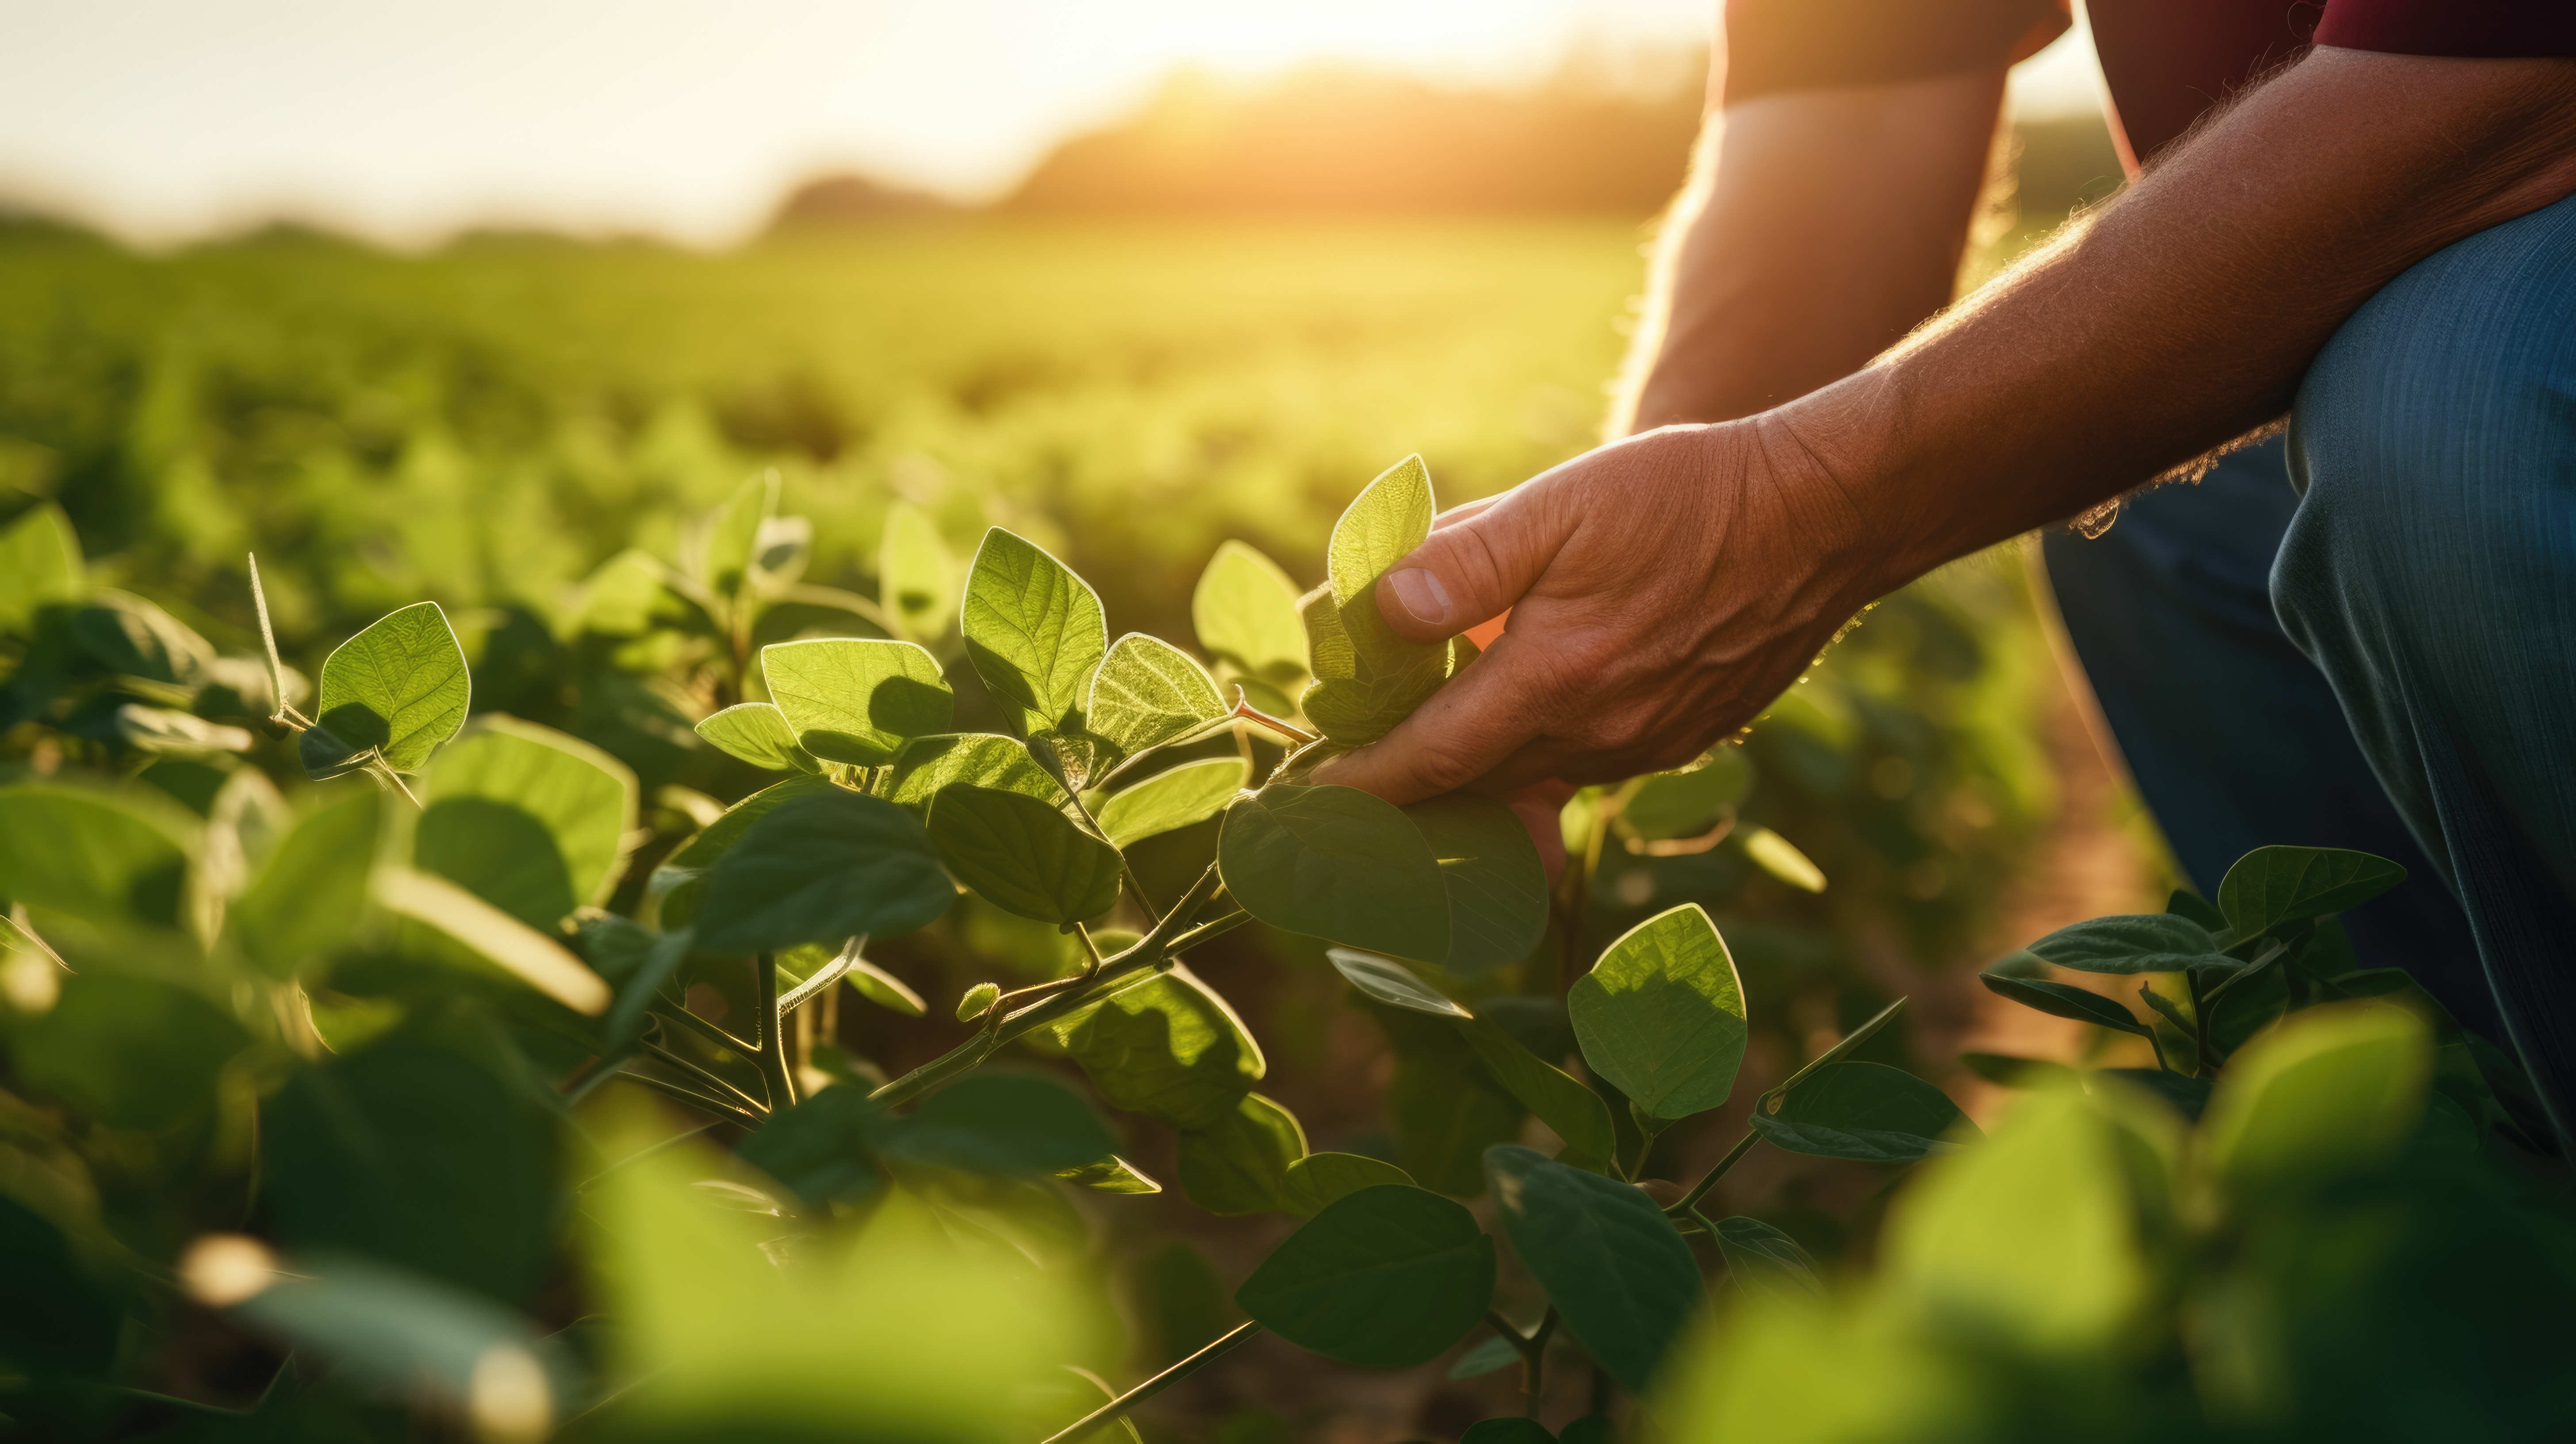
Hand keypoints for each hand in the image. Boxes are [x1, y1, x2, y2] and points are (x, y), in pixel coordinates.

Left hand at [1312, 418, 1876, 803]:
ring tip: (1417, 760)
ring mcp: (1648, 743)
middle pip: (1475, 784)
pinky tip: (1519, 721)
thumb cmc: (1688, 494)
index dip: (1363, 783)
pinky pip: (1586, 764)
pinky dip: (1537, 755)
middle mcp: (1601, 731)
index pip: (1432, 757)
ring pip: (1532, 776)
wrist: (1825, 514)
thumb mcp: (1564, 505)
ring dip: (1473, 775)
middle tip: (1342, 787)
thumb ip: (1466, 561)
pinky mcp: (1684, 736)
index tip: (1307, 800)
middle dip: (1406, 791)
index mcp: (1558, 677)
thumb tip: (1378, 610)